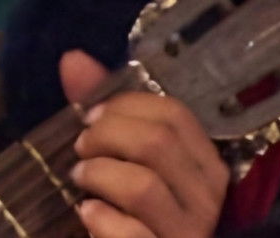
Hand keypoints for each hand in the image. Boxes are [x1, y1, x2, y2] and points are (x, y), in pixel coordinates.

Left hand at [60, 50, 227, 236]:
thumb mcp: (118, 155)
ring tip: (81, 179)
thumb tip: (73, 59)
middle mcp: (206, 196)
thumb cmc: (126, 203)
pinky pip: (130, 232)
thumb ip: (103, 111)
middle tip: (81, 148)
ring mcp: (188, 230)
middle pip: (158, 142)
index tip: (90, 115)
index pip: (175, 114)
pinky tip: (88, 213)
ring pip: (142, 185)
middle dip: (106, 135)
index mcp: (202, 163)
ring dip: (97, 174)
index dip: (125, 105)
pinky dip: (99, 217)